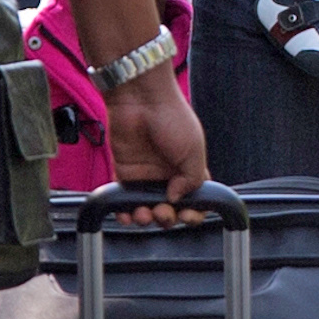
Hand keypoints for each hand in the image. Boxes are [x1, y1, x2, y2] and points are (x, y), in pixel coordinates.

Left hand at [100, 65, 213, 215]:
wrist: (141, 99)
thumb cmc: (171, 116)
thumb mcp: (194, 150)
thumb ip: (192, 180)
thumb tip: (177, 200)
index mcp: (189, 169)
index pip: (195, 200)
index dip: (193, 213)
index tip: (188, 215)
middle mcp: (168, 175)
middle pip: (170, 209)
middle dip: (167, 218)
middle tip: (164, 212)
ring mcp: (146, 175)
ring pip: (146, 208)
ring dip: (146, 218)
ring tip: (144, 214)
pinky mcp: (125, 172)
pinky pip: (123, 199)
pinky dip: (124, 212)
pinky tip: (127, 214)